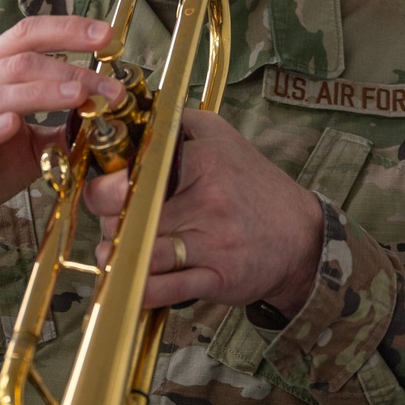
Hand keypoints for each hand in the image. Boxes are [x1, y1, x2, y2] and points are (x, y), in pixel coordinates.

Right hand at [0, 15, 123, 300]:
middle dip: (71, 69)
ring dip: (44, 93)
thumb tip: (104, 121)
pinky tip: (14, 125)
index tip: (109, 35)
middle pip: (21, 61)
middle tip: (111, 87)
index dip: (68, 30)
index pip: (27, 36)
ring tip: (79, 95)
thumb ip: (59, 130)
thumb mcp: (25, 146)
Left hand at [82, 108, 322, 318]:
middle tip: (112, 221)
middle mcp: (205, 200)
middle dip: (109, 219)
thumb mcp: (224, 138)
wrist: (302, 237)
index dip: (107, 183)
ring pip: (142, 250)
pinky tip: (129, 282)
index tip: (102, 190)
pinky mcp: (216, 278)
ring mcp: (210, 242)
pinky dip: (139, 291)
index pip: (138, 169)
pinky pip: (164, 289)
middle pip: (131, 212)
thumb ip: (180, 121)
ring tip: (114, 250)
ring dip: (118, 255)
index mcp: (202, 161)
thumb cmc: (256, 187)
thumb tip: (139, 114)